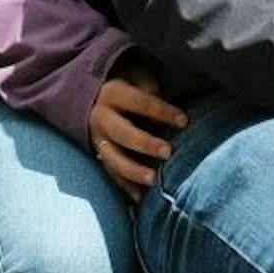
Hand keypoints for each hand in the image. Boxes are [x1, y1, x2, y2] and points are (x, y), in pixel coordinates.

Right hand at [89, 69, 187, 192]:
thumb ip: (147, 85)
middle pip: (123, 133)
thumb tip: (159, 98)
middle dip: (146, 144)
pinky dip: (125, 186)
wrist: (90, 95)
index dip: (161, 111)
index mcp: (112, 94)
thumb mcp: (134, 74)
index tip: (184, 120)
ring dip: (133, 171)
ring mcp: (96, 139)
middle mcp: (101, 117)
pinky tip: (140, 198)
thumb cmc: (125, 84)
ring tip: (153, 180)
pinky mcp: (98, 155)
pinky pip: (110, 173)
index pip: (139, 102)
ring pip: (113, 159)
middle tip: (168, 152)